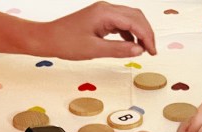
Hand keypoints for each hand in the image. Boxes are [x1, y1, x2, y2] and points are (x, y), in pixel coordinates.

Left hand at [40, 1, 156, 58]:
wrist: (48, 38)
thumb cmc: (67, 43)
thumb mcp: (94, 50)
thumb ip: (119, 50)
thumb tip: (139, 50)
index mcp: (105, 13)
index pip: (135, 22)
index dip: (147, 37)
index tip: (152, 52)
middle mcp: (106, 8)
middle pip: (136, 17)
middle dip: (146, 33)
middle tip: (152, 52)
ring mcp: (103, 12)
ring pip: (130, 19)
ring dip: (139, 33)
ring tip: (143, 50)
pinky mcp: (100, 18)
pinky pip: (120, 23)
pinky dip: (129, 33)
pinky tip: (131, 45)